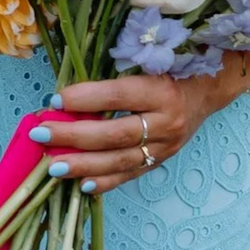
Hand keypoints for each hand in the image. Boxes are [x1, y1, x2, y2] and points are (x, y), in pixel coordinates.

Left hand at [26, 57, 249, 195]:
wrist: (208, 90)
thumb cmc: (169, 70)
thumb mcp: (148, 65)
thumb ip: (113, 78)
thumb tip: (66, 94)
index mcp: (162, 90)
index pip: (119, 96)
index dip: (86, 99)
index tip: (55, 99)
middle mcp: (167, 122)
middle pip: (115, 134)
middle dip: (74, 136)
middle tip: (41, 134)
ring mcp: (165, 147)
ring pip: (120, 161)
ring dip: (84, 165)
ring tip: (53, 166)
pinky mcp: (161, 162)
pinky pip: (130, 175)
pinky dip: (105, 182)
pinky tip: (81, 185)